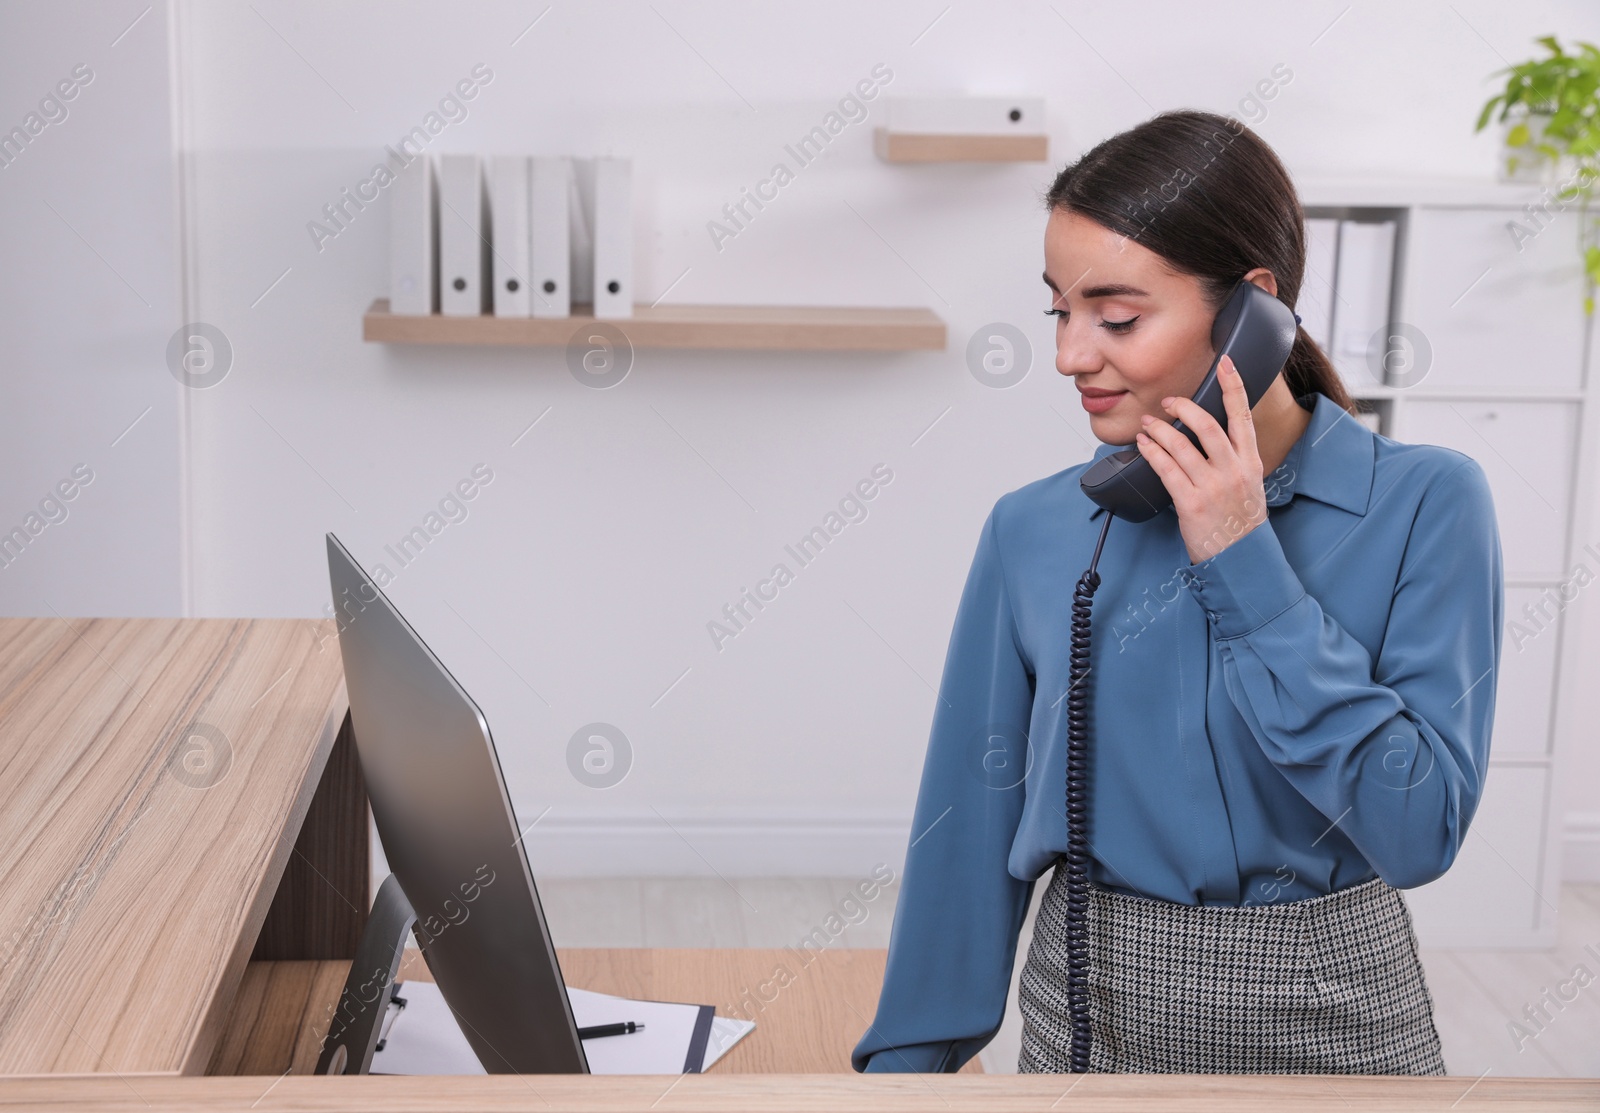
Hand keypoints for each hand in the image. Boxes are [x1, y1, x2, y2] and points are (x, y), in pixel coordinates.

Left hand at [1133, 355, 1267, 563]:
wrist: (1242, 561)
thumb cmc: (1241, 525)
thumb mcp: (1250, 487)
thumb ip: (1235, 461)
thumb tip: (1212, 438)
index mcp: (1252, 463)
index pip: (1243, 416)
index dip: (1234, 385)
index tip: (1225, 362)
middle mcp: (1234, 471)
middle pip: (1207, 425)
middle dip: (1183, 407)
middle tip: (1167, 401)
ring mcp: (1213, 487)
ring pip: (1181, 445)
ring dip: (1159, 429)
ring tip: (1147, 424)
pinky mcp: (1192, 503)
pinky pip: (1166, 470)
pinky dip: (1151, 452)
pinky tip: (1143, 445)